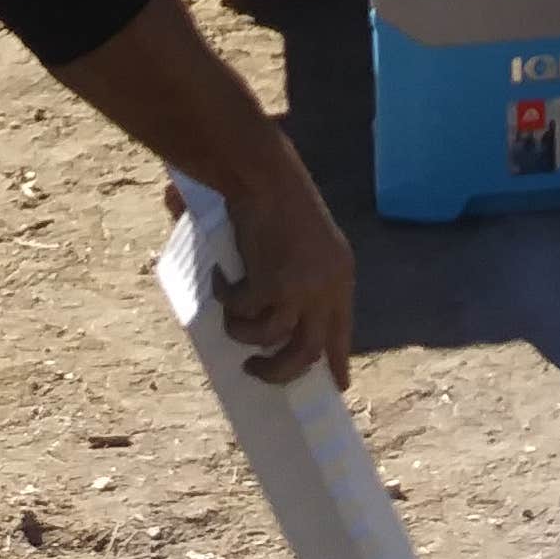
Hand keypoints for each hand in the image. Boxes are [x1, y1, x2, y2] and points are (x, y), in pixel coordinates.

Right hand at [203, 132, 355, 391]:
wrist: (265, 171)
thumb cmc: (279, 199)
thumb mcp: (302, 244)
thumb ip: (295, 280)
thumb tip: (273, 326)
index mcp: (339, 274)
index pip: (341, 330)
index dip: (336, 361)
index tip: (337, 387)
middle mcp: (326, 287)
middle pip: (307, 353)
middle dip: (278, 373)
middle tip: (253, 370)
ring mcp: (299, 288)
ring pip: (269, 340)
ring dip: (243, 335)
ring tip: (228, 319)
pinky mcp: (270, 285)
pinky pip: (242, 312)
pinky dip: (226, 301)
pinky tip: (217, 279)